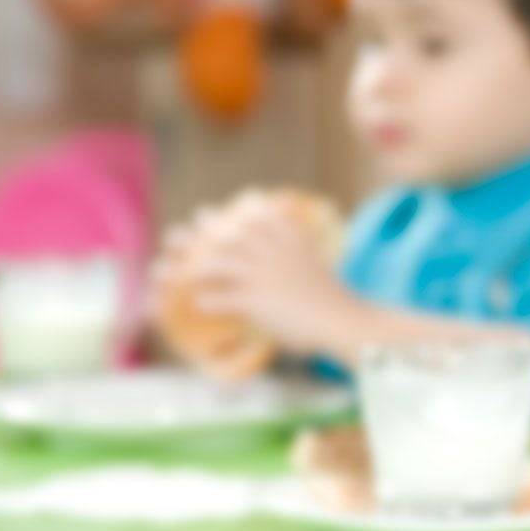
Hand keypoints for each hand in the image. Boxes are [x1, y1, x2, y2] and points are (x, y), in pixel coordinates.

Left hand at [184, 200, 358, 355]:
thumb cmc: (332, 299)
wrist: (342, 320)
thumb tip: (290, 254)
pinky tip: (201, 304)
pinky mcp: (256, 299)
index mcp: (291, 240)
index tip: (226, 211)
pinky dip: (207, 301)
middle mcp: (274, 252)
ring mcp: (264, 274)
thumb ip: (298, 254)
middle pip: (232, 234)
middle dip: (208, 228)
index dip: (240, 213)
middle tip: (191, 227)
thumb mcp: (315, 265)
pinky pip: (221, 298)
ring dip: (199, 268)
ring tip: (187, 275)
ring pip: (220, 262)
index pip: (260, 218)